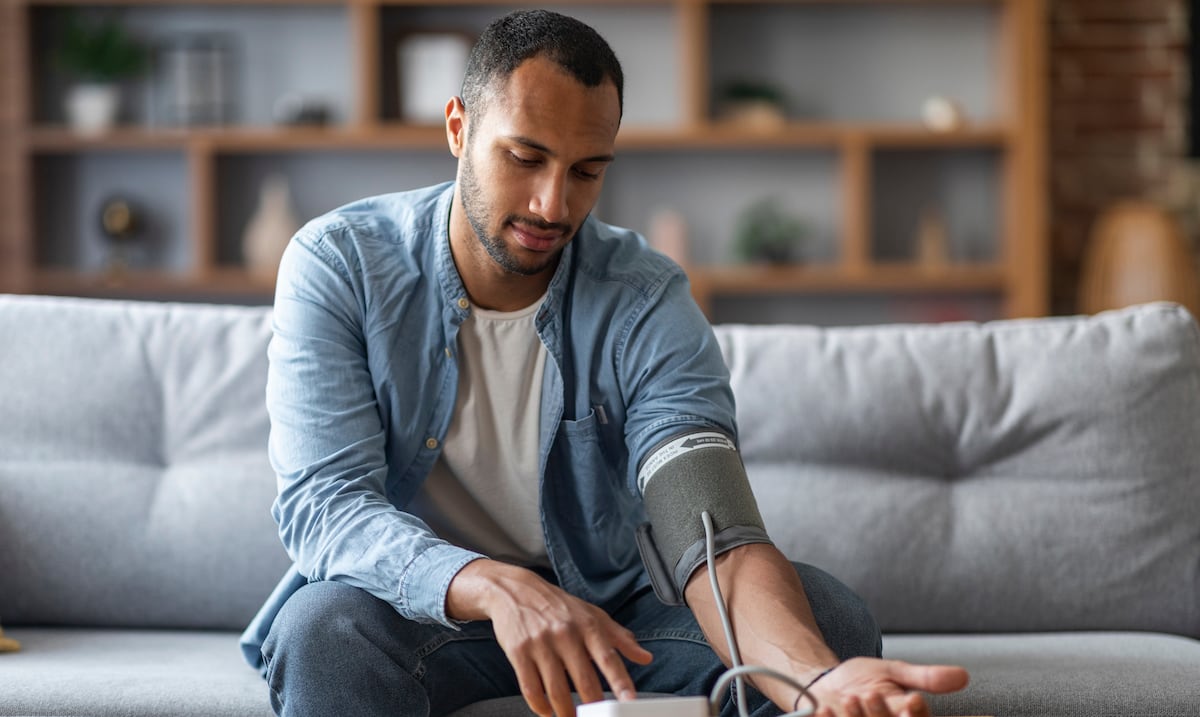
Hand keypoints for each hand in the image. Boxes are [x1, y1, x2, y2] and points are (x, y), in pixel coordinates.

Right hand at [447, 560, 653, 716]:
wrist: (515, 590)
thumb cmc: (559, 606)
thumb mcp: (592, 615)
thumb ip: (620, 638)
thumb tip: (646, 657)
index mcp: (587, 625)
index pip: (608, 657)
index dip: (620, 681)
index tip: (629, 700)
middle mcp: (565, 634)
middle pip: (583, 680)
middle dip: (593, 706)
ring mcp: (540, 643)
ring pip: (556, 690)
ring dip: (565, 712)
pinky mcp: (518, 652)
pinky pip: (530, 688)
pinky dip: (539, 705)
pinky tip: (546, 711)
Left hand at [802, 658, 968, 716]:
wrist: (823, 684)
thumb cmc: (862, 680)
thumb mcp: (894, 672)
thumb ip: (926, 678)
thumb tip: (964, 676)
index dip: (917, 714)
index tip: (912, 700)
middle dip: (882, 715)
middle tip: (873, 695)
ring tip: (851, 698)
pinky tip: (825, 709)